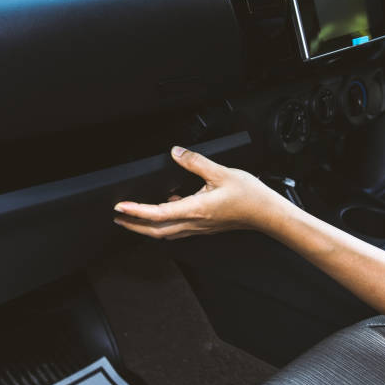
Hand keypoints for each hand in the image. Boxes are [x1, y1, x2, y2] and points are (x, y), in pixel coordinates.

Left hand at [113, 146, 288, 239]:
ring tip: (133, 217)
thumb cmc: (250, 197)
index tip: (120, 208)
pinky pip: (178, 228)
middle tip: (118, 218)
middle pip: (156, 230)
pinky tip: (166, 208)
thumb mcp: (222, 172)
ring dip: (146, 226)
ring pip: (165, 231)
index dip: (136, 211)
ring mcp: (199, 227)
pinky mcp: (204, 226)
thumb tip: (176, 153)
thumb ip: (195, 162)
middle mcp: (194, 222)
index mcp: (196, 209)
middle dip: (134, 225)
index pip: (158, 213)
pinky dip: (164, 222)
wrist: (267, 214)